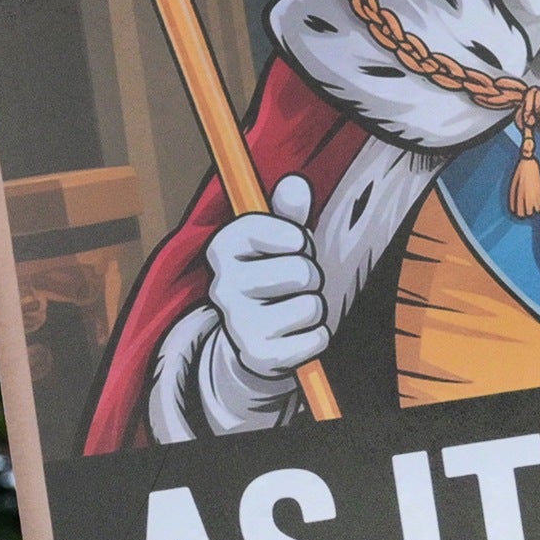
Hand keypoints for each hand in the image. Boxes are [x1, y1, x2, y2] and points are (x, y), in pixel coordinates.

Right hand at [203, 175, 330, 383]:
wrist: (252, 337)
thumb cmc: (270, 275)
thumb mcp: (276, 240)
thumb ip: (287, 212)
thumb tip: (295, 184)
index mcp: (222, 248)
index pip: (281, 232)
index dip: (299, 238)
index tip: (295, 246)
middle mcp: (222, 285)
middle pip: (302, 271)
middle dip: (312, 276)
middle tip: (297, 283)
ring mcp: (238, 323)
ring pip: (312, 306)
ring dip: (315, 307)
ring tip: (295, 308)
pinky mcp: (258, 355)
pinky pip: (316, 339)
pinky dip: (317, 336)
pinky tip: (296, 334)